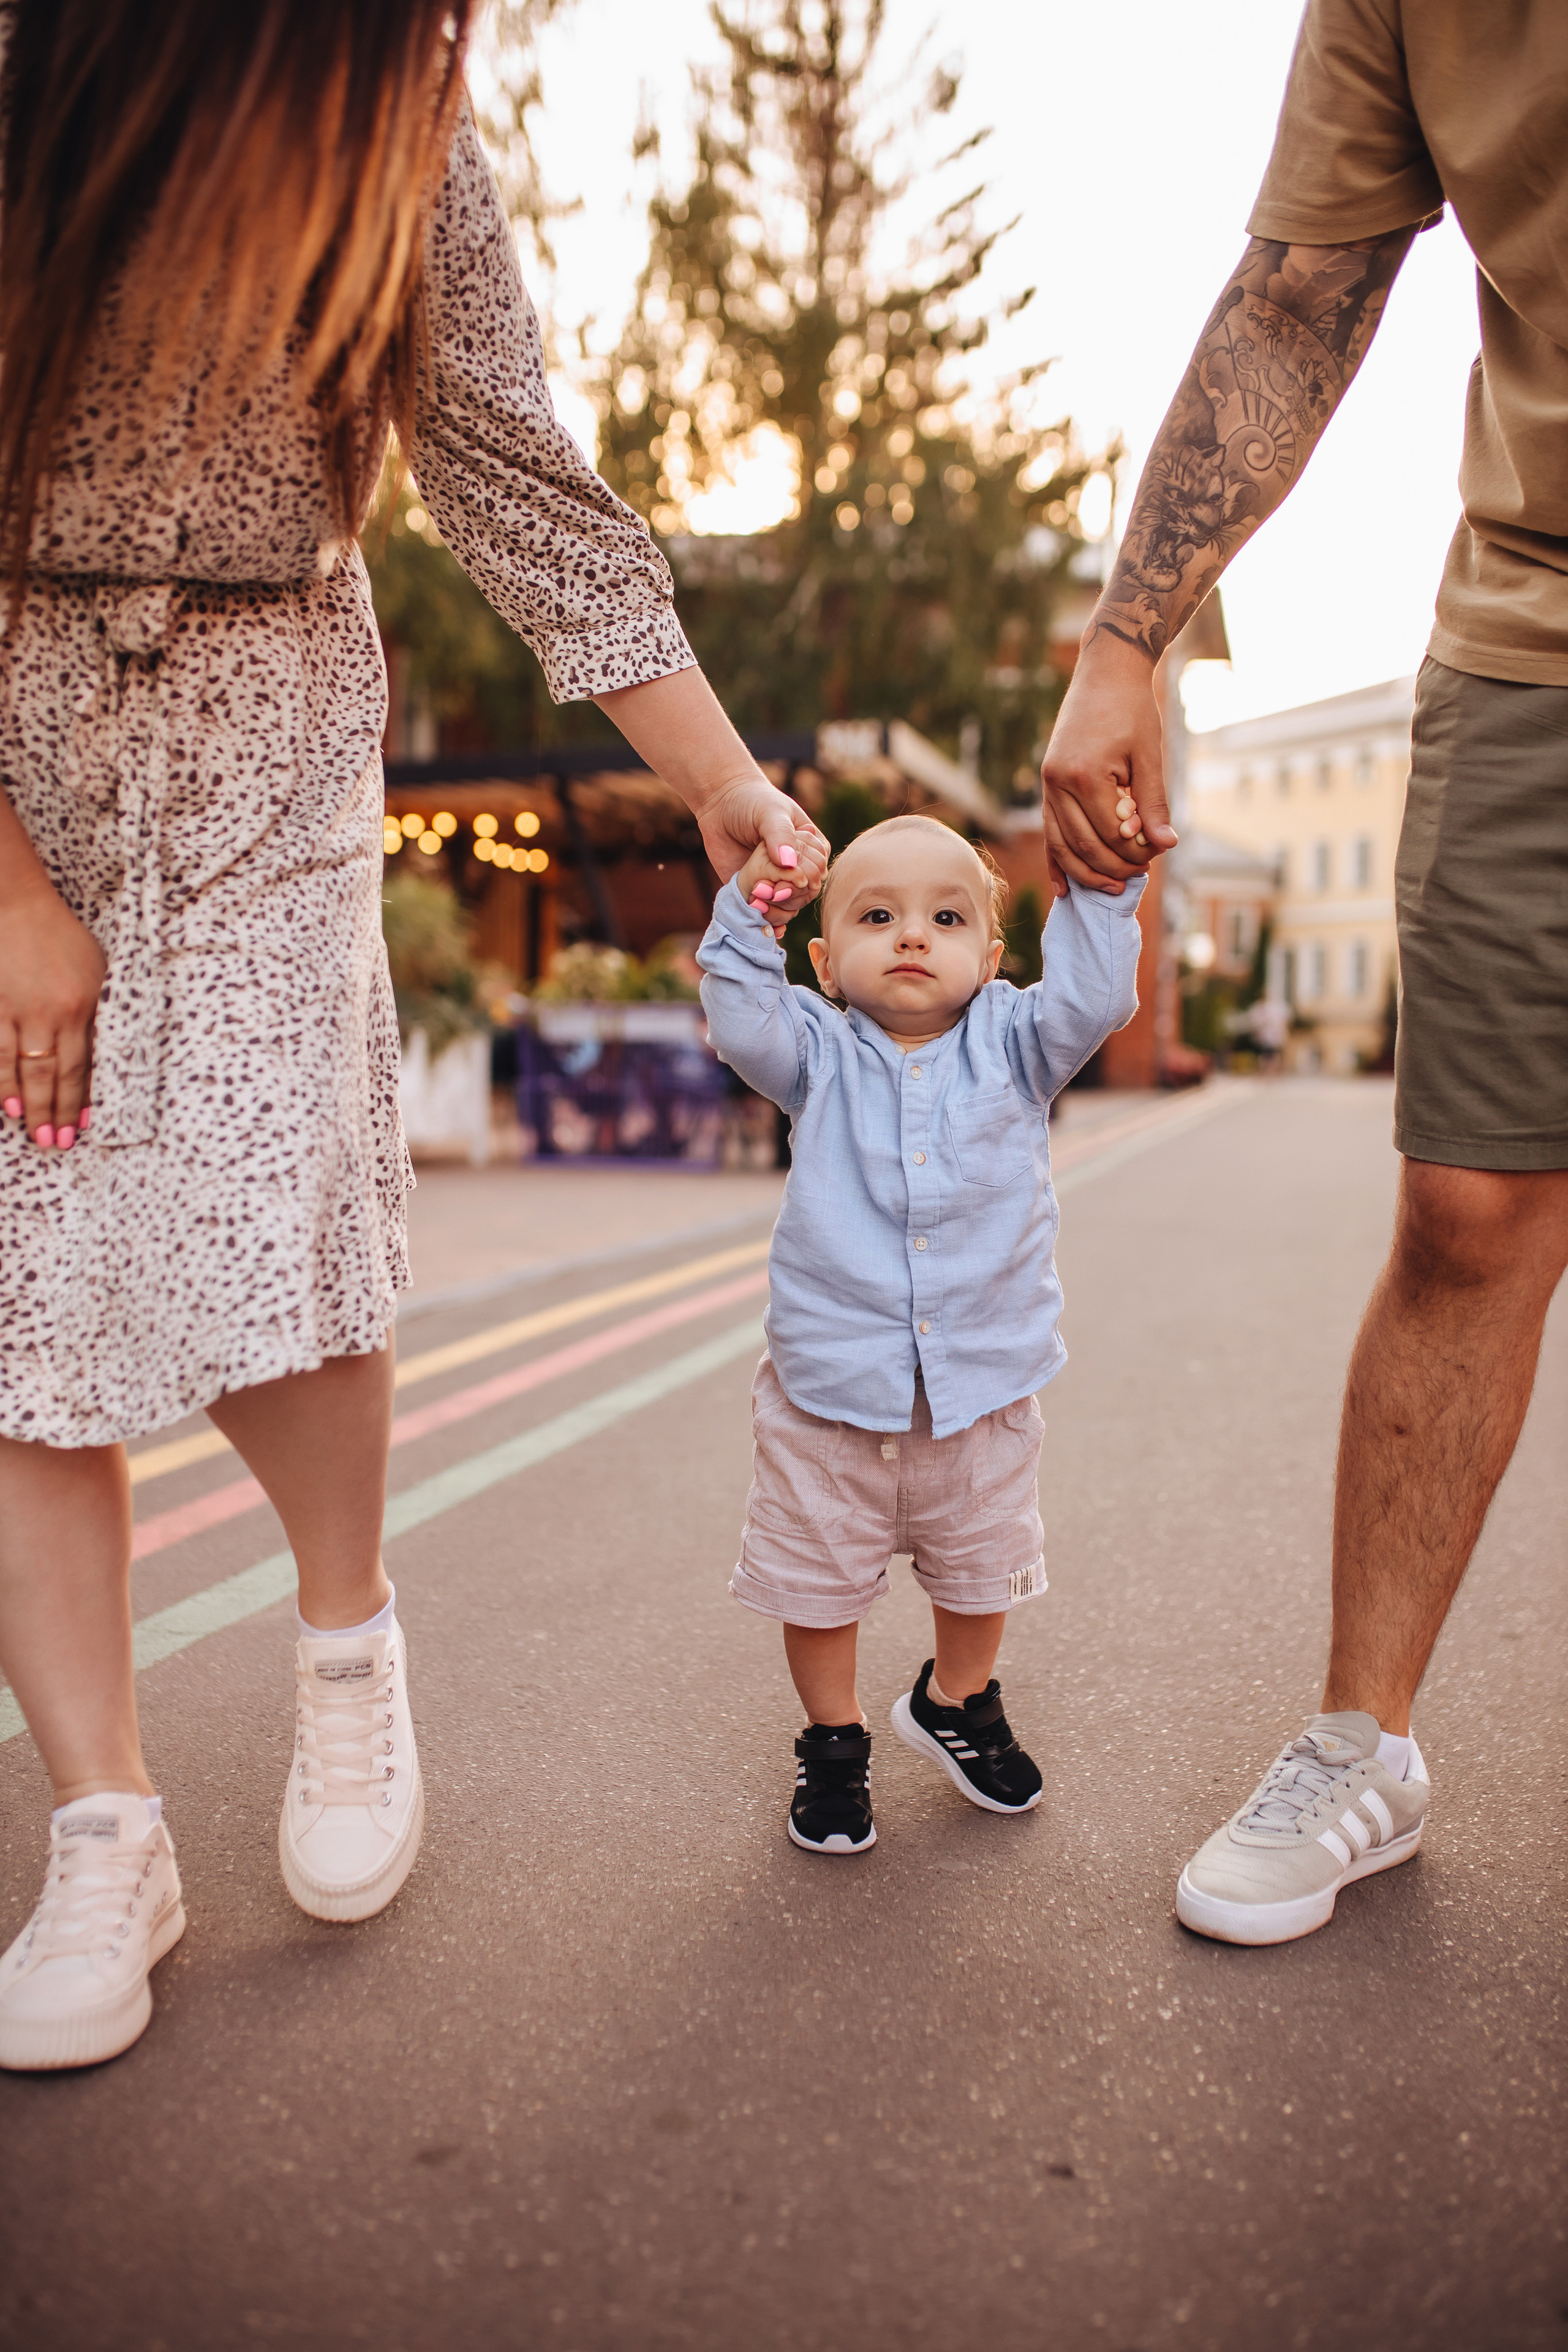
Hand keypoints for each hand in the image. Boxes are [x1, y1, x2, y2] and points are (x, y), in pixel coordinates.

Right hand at [0, 878, 103, 1148]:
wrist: (13, 903)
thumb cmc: (58, 935)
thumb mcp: (93, 969)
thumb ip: (95, 1010)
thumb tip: (99, 1052)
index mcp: (86, 1003)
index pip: (87, 1061)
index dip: (85, 1096)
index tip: (86, 1125)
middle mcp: (55, 1012)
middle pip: (57, 1073)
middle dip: (58, 1112)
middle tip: (56, 1143)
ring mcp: (20, 1009)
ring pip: (26, 1068)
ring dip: (31, 1105)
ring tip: (33, 1133)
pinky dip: (1, 1081)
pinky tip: (5, 1104)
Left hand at [699, 778, 827, 937]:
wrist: (720, 805)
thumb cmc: (752, 801)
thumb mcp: (770, 812)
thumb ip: (781, 835)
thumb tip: (789, 864)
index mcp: (811, 847)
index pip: (818, 871)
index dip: (805, 877)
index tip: (787, 873)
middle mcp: (798, 866)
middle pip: (806, 894)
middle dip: (787, 895)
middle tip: (764, 889)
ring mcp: (778, 880)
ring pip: (790, 907)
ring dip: (775, 909)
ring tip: (754, 898)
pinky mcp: (758, 890)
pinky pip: (769, 913)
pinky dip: (767, 919)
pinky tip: (759, 916)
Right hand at [1040, 637, 1176, 897]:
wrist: (1105, 672)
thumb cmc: (1132, 709)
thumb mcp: (1149, 755)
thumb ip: (1154, 803)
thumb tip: (1165, 844)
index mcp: (1085, 774)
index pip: (1110, 834)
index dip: (1135, 852)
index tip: (1157, 855)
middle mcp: (1058, 783)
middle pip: (1084, 845)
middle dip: (1113, 866)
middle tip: (1140, 874)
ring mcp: (1047, 784)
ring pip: (1061, 845)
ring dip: (1086, 871)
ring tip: (1113, 887)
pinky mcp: (1047, 784)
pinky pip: (1050, 831)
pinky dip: (1057, 861)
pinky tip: (1064, 888)